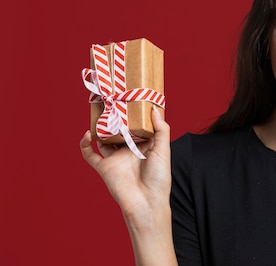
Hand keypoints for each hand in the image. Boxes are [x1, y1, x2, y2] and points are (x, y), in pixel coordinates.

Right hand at [80, 106, 171, 220]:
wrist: (146, 202)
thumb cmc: (159, 177)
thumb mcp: (164, 150)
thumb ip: (161, 129)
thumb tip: (154, 109)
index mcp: (144, 146)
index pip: (137, 126)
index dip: (135, 115)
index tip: (132, 99)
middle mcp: (129, 150)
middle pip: (119, 130)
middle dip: (116, 118)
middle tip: (113, 101)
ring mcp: (116, 159)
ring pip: (104, 139)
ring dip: (101, 127)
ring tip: (100, 112)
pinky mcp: (104, 168)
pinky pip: (91, 155)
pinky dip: (85, 145)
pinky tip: (86, 134)